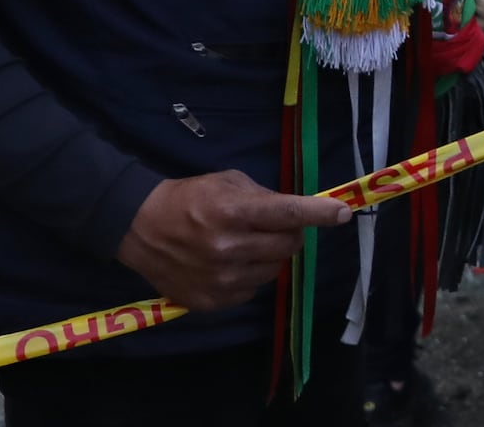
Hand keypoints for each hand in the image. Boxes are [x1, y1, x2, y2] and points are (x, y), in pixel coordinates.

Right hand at [115, 170, 350, 308]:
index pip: (289, 214)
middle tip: (276, 226)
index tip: (343, 213)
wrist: (140, 228)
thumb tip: (296, 212)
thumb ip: (264, 197)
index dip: (320, 213)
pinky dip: (250, 275)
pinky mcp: (212, 301)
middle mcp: (230, 248)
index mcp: (235, 213)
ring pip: (274, 270)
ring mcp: (221, 279)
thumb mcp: (228, 183)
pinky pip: (252, 289)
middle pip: (288, 246)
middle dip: (290, 234)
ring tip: (247, 243)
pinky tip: (230, 263)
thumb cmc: (189, 197)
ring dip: (270, 256)